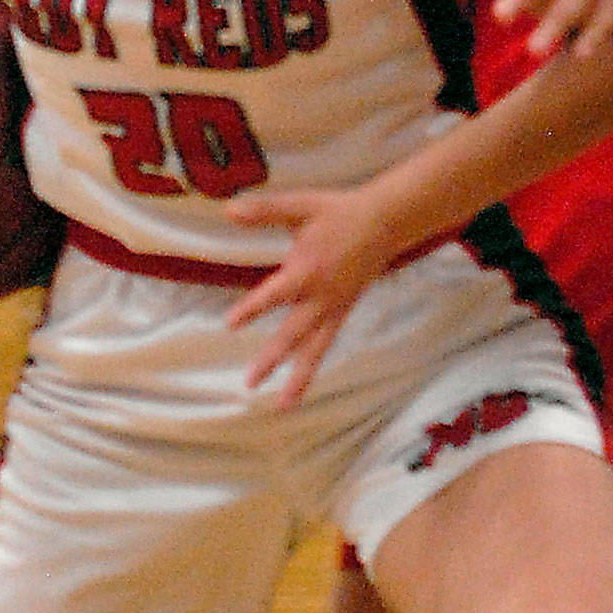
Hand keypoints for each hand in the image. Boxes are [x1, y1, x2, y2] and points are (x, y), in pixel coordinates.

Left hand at [225, 186, 396, 406]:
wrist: (384, 222)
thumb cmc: (338, 212)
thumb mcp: (300, 206)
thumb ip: (265, 211)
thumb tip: (228, 208)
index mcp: (308, 270)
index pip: (275, 294)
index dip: (253, 309)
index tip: (230, 324)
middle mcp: (321, 296)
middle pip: (294, 334)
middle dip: (273, 358)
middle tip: (250, 382)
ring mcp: (334, 307)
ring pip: (315, 349)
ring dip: (299, 377)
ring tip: (283, 405)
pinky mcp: (342, 311)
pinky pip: (326, 343)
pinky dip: (313, 364)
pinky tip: (299, 382)